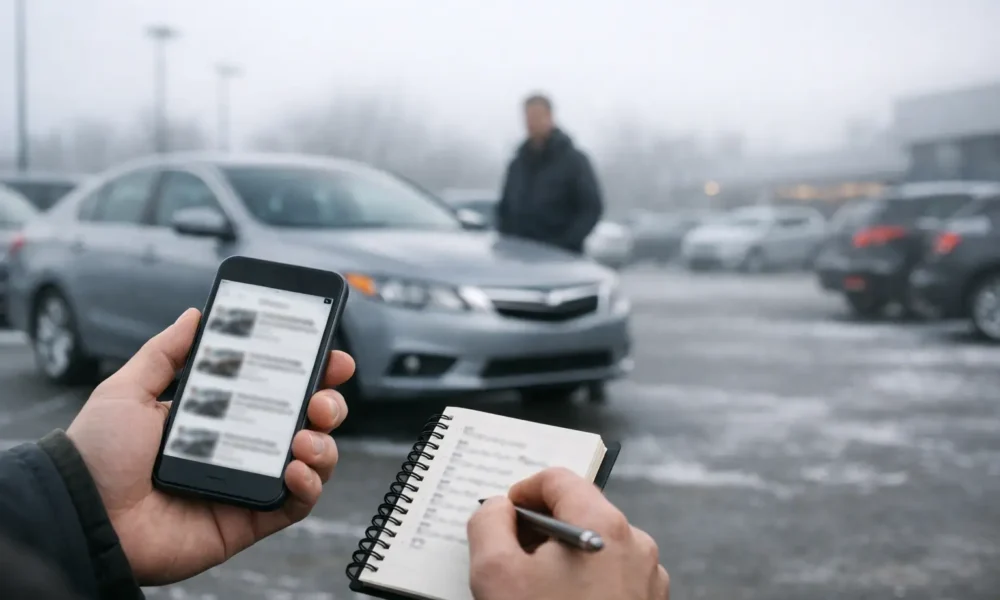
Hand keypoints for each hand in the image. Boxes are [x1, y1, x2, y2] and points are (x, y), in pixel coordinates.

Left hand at [66, 308, 353, 584]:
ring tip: (305, 437)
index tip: (331, 355)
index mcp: (218, 413)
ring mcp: (248, 482)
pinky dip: (309, 486)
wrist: (82, 515)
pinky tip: (296, 470)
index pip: (275, 387)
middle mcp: (240, 446)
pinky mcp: (251, 518)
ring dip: (323, 444)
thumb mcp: (127, 390)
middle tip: (320, 398)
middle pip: (305, 420)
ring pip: (312, 459)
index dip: (309, 371)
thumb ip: (165, 353)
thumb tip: (195, 314)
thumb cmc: (97, 455)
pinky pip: (297, 504)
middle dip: (327, 403)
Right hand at [467, 468, 668, 599]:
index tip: (504, 513)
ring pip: (595, 549)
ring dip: (561, 559)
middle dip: (540, 530)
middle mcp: (635, 546)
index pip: (560, 480)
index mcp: (603, 526)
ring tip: (532, 592)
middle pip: (579, 513)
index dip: (524, 490)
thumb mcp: (495, 574)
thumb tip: (497, 508)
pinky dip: (582, 583)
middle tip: (510, 556)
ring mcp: (646, 580)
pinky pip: (611, 578)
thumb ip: (489, 524)